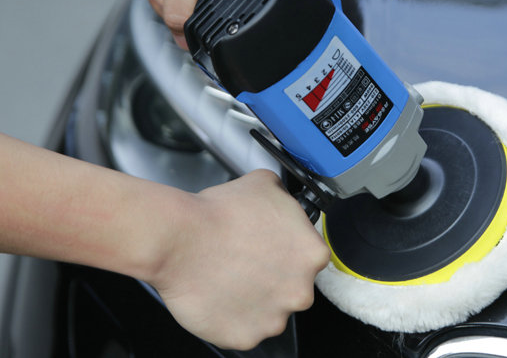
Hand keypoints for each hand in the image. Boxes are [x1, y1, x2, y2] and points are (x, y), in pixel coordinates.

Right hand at [147, 170, 329, 349]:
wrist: (179, 239)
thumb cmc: (218, 214)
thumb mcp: (264, 184)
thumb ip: (284, 197)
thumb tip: (283, 198)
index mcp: (312, 254)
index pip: (309, 257)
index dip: (286, 250)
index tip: (269, 248)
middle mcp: (300, 291)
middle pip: (293, 287)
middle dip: (273, 277)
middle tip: (246, 262)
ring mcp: (273, 318)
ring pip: (270, 311)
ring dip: (254, 298)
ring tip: (229, 277)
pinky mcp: (246, 337)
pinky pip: (243, 329)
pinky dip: (232, 317)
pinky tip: (219, 295)